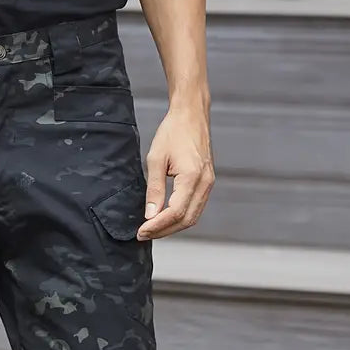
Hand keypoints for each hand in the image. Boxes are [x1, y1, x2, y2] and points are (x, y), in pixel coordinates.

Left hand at [137, 103, 214, 239]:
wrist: (191, 115)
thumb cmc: (173, 132)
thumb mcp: (156, 159)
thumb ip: (154, 189)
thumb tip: (150, 215)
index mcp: (192, 177)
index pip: (175, 213)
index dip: (157, 226)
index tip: (141, 232)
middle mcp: (205, 183)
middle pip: (186, 220)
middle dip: (164, 231)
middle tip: (143, 234)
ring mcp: (208, 183)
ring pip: (193, 217)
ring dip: (172, 227)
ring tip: (152, 229)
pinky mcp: (207, 182)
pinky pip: (195, 207)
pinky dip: (180, 217)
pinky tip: (165, 218)